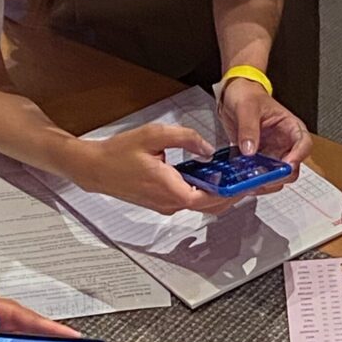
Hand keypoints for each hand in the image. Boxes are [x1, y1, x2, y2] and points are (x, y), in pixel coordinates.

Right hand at [79, 125, 236, 215]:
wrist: (94, 168)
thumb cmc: (117, 153)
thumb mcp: (154, 135)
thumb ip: (186, 138)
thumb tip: (208, 148)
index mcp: (170, 190)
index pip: (210, 199)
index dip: (231, 193)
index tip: (246, 185)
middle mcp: (170, 203)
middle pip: (210, 206)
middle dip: (231, 195)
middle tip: (248, 183)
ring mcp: (166, 205)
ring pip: (201, 205)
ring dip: (219, 195)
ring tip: (234, 180)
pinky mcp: (162, 202)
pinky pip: (190, 201)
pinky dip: (204, 193)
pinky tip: (211, 179)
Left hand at [218, 79, 311, 191]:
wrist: (233, 96)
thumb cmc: (247, 95)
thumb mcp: (247, 107)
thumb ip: (248, 128)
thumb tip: (249, 149)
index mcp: (290, 127)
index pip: (304, 143)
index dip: (298, 155)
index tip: (287, 163)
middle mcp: (285, 143)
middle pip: (293, 167)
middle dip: (280, 175)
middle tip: (265, 178)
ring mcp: (273, 153)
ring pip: (278, 176)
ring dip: (266, 181)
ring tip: (251, 180)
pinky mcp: (260, 160)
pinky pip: (261, 175)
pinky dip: (253, 180)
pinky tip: (243, 179)